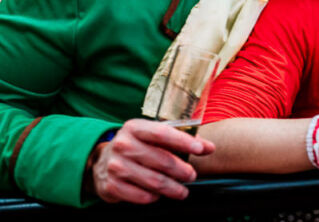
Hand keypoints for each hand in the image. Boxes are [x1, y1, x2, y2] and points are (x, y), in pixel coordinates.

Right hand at [89, 119, 214, 203]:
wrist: (102, 161)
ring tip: (182, 191)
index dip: (184, 141)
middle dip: (182, 170)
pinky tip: (159, 195)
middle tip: (191, 176)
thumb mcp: (154, 136)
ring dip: (172, 188)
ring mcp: (115, 166)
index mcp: (134, 127)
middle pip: (161, 160)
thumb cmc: (137, 145)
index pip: (163, 133)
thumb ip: (182, 139)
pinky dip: (154, 197)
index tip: (201, 149)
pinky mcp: (111, 185)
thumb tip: (209, 147)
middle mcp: (123, 145)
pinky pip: (141, 196)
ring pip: (153, 181)